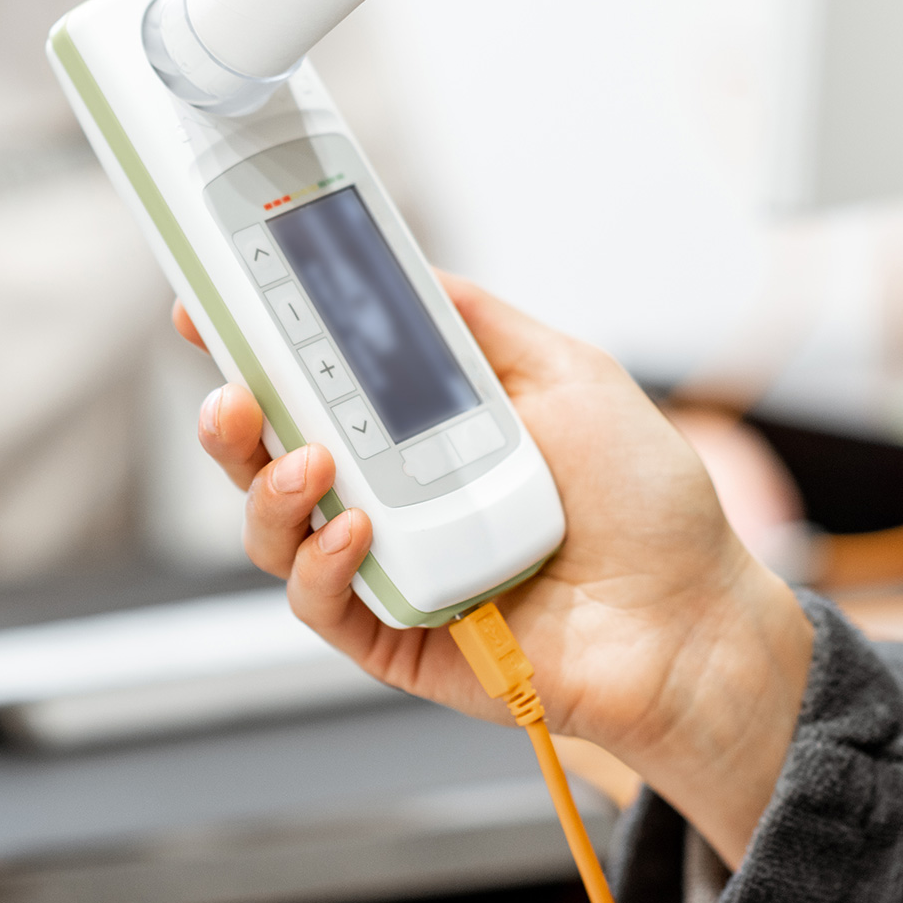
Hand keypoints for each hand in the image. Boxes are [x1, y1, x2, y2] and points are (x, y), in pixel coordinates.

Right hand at [176, 275, 812, 867]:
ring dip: (268, 490)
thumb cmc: (644, 502)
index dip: (253, 346)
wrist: (694, 617)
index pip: (313, 383)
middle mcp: (390, 496)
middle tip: (232, 391)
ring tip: (308, 462)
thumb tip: (400, 266)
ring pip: (274, 531)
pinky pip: (320, 604)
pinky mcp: (394, 636)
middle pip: (269, 455)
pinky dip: (321, 564)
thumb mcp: (567, 375)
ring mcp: (386, 568)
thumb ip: (479, 324)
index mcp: (419, 431)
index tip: (208, 307)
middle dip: (231, 418)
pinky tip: (356, 532)